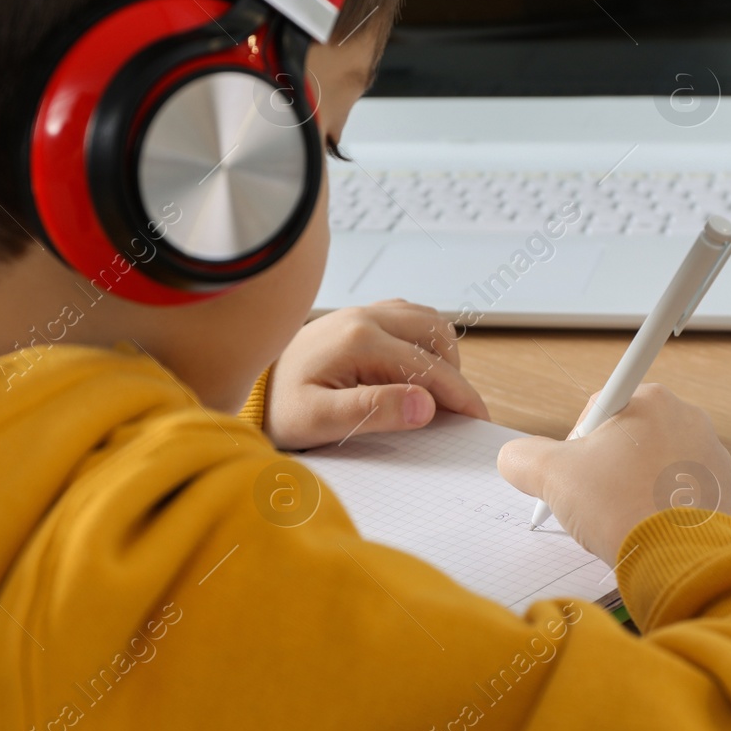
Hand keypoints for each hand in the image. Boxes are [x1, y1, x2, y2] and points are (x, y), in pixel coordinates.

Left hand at [264, 300, 489, 449]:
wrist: (251, 387)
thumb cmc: (282, 408)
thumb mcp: (320, 420)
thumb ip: (372, 411)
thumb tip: (426, 403)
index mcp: (359, 340)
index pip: (428, 366)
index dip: (460, 394)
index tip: (478, 419)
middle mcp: (365, 316)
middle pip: (437, 336)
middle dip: (455, 374)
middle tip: (459, 411)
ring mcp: (364, 311)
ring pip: (428, 321)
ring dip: (443, 353)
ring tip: (440, 391)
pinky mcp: (362, 315)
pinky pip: (411, 317)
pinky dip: (426, 340)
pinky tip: (419, 369)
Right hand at [497, 384, 730, 564]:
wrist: (681, 559)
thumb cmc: (622, 510)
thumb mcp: (552, 477)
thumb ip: (523, 458)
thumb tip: (515, 458)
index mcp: (648, 398)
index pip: (596, 412)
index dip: (575, 447)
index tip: (576, 477)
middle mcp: (686, 416)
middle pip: (625, 437)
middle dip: (605, 469)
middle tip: (595, 502)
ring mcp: (709, 451)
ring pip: (652, 464)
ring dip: (632, 487)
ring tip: (623, 518)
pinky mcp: (723, 485)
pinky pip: (679, 488)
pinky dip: (660, 504)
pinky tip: (648, 527)